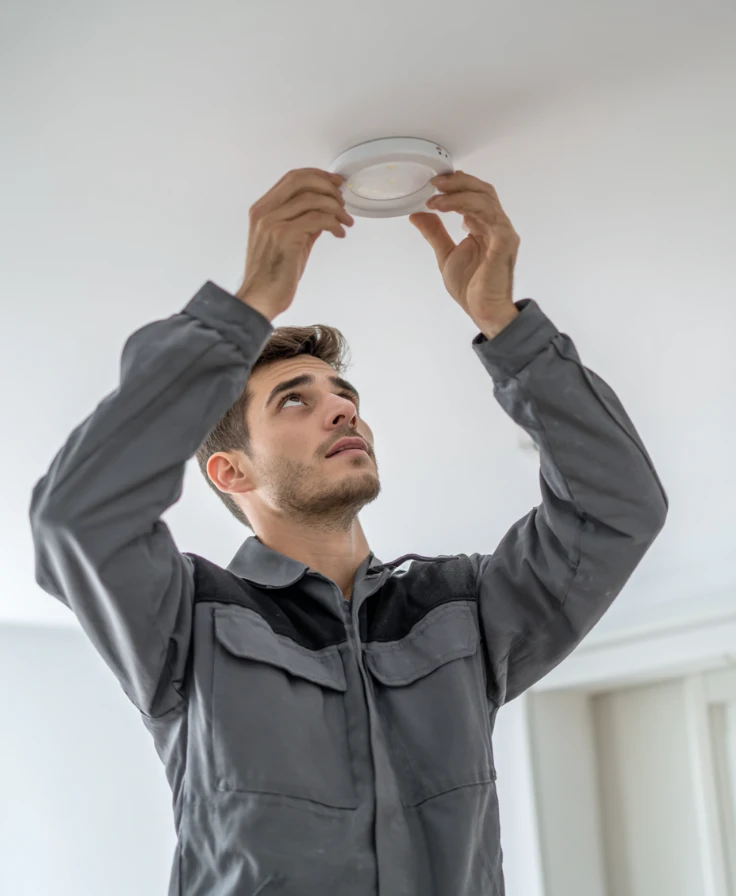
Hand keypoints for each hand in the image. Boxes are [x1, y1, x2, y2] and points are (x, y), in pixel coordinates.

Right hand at [236, 169, 354, 319]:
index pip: (292, 178)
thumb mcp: (288, 241)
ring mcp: (273, 222)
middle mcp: (265, 211)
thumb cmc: (272, 276)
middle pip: (301, 180)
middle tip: (343, 199)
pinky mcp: (285, 235)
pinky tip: (339, 233)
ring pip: (312, 199)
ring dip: (336, 207)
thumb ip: (303, 222)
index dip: (317, 176)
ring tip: (345, 221)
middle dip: (327, 185)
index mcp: (262, 209)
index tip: (335, 182)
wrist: (260, 298)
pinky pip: (318, 218)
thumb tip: (324, 211)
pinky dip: (334, 223)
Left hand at [410, 172, 520, 337]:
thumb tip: (418, 214)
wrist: (483, 311)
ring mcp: (502, 232)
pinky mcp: (504, 242)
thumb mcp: (445, 255)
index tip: (433, 184)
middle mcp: (496, 226)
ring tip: (435, 196)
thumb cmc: (472, 288)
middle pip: (482, 191)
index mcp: (484, 227)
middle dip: (457, 182)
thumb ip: (435, 233)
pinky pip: (488, 215)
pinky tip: (446, 208)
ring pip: (484, 199)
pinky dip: (466, 206)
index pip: (475, 195)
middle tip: (434, 183)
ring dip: (458, 193)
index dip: (456, 185)